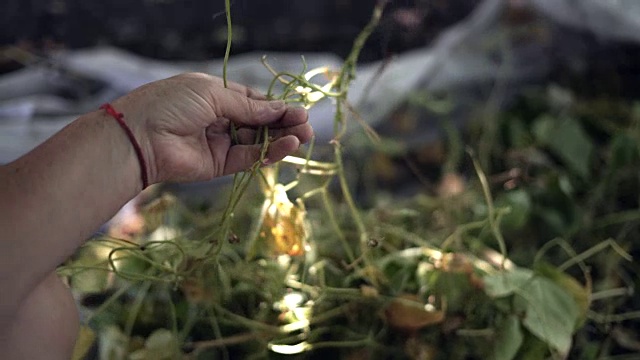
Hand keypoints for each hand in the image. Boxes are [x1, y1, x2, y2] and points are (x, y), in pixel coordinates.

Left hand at [112, 73, 312, 183]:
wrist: (140, 137)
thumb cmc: (171, 104)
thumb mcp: (213, 94)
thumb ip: (248, 106)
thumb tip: (279, 109)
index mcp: (217, 96)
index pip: (254, 102)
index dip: (276, 106)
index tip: (298, 110)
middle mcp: (221, 119)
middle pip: (260, 122)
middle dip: (284, 124)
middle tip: (307, 126)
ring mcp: (221, 142)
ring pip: (258, 141)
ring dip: (281, 139)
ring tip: (303, 137)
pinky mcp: (220, 165)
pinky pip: (250, 158)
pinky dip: (269, 153)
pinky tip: (287, 146)